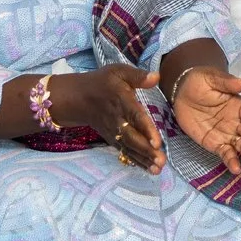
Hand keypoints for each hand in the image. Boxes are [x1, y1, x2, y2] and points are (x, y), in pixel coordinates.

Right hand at [52, 65, 166, 171]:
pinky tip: (149, 169)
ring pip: (129, 147)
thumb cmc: (103, 82)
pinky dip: (136, 161)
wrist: (79, 98)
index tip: (157, 142)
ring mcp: (114, 131)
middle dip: (146, 150)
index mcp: (122, 101)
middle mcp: (117, 119)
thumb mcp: (118, 71)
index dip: (146, 129)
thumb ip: (138, 76)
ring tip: (158, 169)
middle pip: (132, 137)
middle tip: (161, 161)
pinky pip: (124, 151)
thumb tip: (156, 76)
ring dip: (143, 159)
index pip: (135, 116)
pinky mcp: (112, 139)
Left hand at [170, 67, 240, 174]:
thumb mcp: (212, 78)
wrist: (181, 92)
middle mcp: (237, 122)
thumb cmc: (199, 82)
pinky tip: (236, 169)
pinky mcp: (214, 143)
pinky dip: (231, 161)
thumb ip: (227, 83)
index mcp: (239, 106)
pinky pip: (224, 153)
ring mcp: (226, 134)